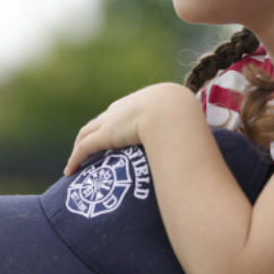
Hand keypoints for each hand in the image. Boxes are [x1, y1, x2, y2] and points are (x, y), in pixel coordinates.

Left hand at [64, 83, 196, 174]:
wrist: (172, 113)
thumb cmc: (187, 118)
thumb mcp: (189, 121)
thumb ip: (191, 132)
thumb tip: (204, 149)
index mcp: (143, 102)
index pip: (123, 113)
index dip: (116, 124)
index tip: (115, 137)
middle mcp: (122, 109)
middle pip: (101, 122)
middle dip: (94, 134)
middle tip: (90, 149)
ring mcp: (110, 122)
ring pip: (86, 134)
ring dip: (78, 148)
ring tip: (74, 164)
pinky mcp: (103, 136)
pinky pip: (83, 149)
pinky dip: (74, 159)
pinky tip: (69, 171)